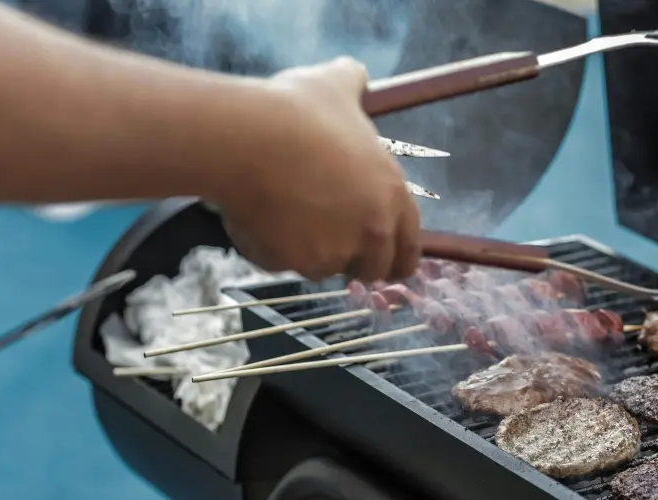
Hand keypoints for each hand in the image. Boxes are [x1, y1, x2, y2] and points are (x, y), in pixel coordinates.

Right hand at [214, 57, 420, 280]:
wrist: (248, 137)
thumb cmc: (298, 110)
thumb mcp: (336, 86)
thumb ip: (354, 83)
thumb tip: (355, 72)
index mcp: (392, 197)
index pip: (409, 251)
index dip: (395, 257)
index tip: (380, 257)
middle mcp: (370, 232)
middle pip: (371, 269)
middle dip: (352, 258)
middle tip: (326, 236)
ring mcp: (330, 252)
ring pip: (321, 266)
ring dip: (307, 250)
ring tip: (284, 210)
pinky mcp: (290, 263)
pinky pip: (279, 262)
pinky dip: (268, 247)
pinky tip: (256, 214)